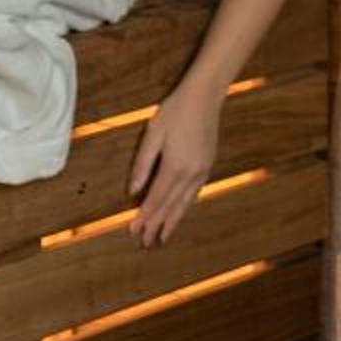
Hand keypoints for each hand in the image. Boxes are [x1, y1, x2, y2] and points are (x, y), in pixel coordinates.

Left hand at [127, 82, 220, 246]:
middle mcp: (191, 174)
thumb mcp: (153, 135)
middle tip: (146, 243)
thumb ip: (142, 165)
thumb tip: (133, 190)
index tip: (134, 231)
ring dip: (172, 222)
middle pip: (170, 206)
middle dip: (157, 225)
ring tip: (162, 237)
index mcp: (175, 166)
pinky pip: (193, 194)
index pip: (156, 199)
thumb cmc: (176, 111)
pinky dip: (184, 208)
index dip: (144, 217)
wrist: (205, 97)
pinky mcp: (207, 166)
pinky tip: (178, 213)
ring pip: (185, 204)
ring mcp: (202, 171)